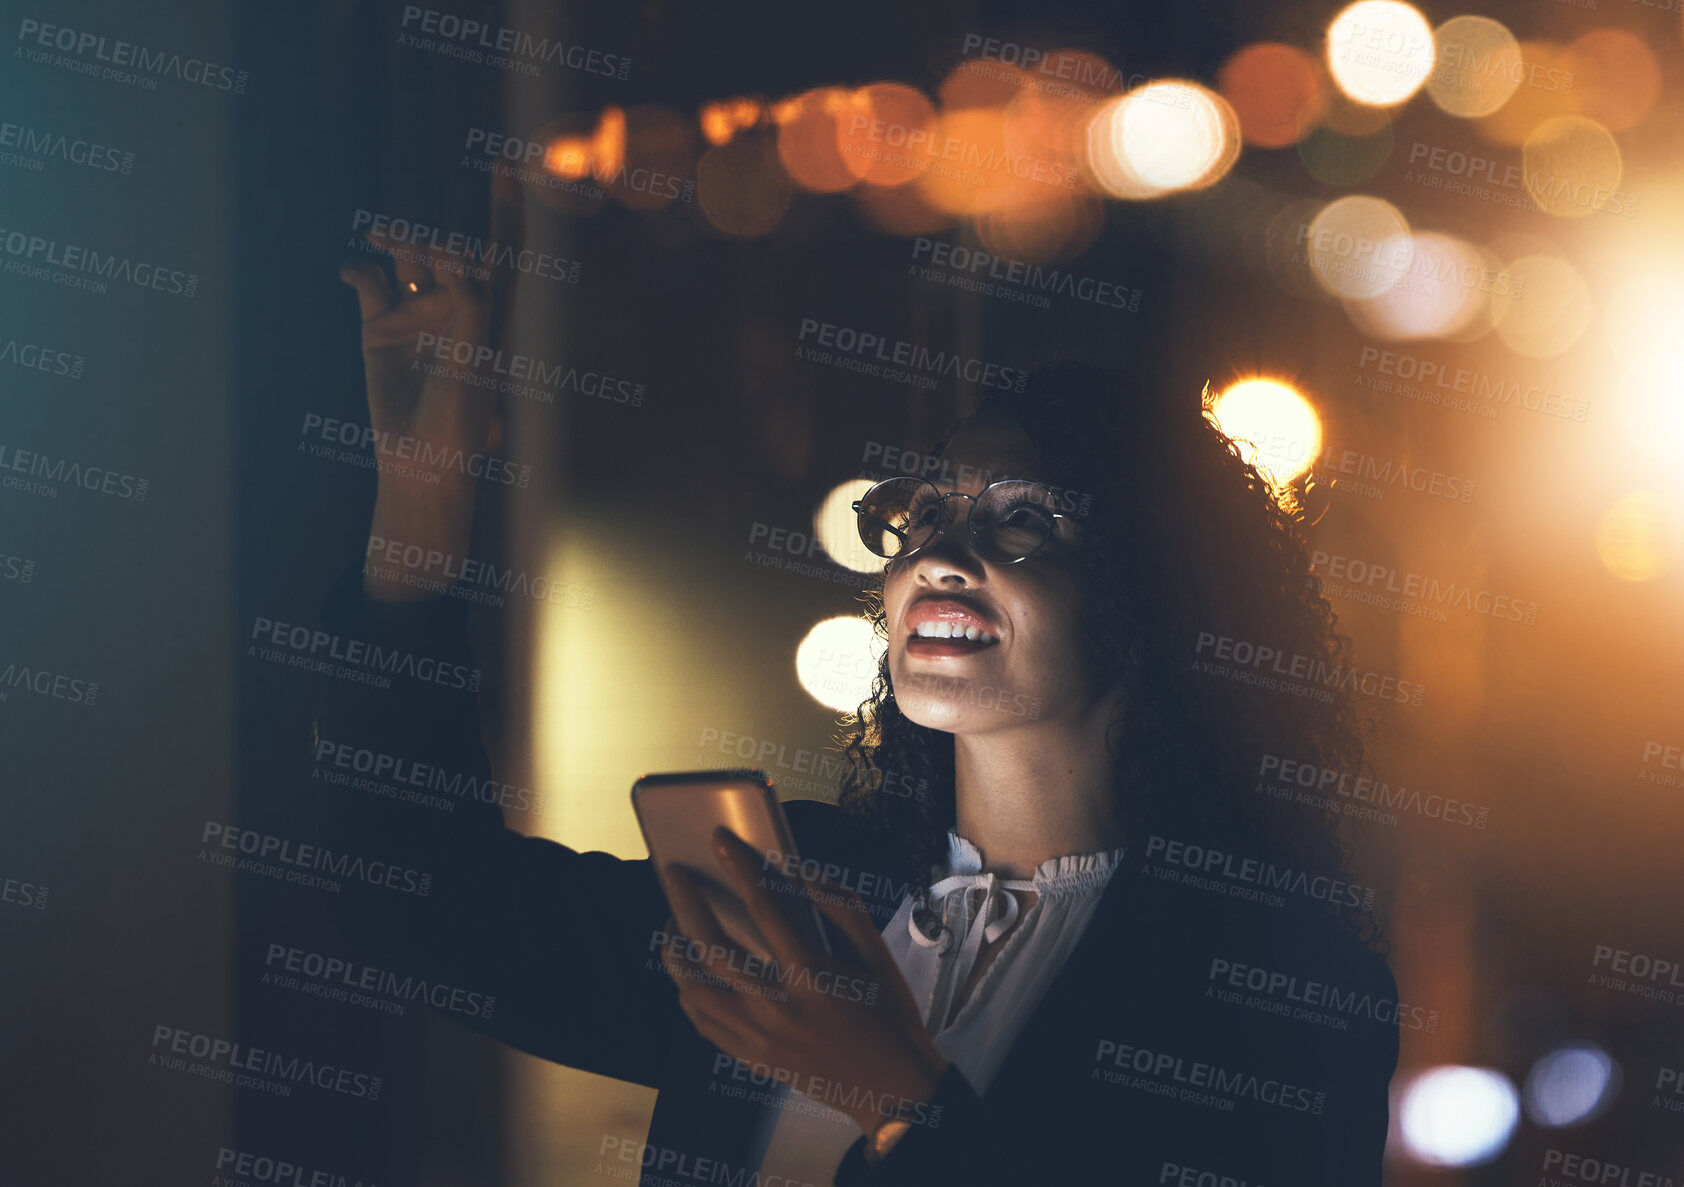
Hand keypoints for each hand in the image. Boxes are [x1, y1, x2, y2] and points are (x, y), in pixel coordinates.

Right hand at [338, 179, 519, 600]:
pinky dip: (360, 268)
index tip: (507, 165)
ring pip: (408, 257)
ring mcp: (417, 313)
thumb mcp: (475, 358)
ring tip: (388, 239)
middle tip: (433, 259)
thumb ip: (470, 302)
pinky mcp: (379, 328)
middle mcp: (455, 306)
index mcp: (491, 312)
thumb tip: (449, 253)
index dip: (506, 210)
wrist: (421, 460)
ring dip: (400, 241)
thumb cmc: (461, 417)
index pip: (503, 251)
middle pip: (447, 249)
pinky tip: (354, 271)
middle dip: (437, 241)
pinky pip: (369, 282)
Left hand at [660, 828, 949, 1138]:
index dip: (739, 868)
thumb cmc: (889, 1015)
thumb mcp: (878, 955)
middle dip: (685, 904)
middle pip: (711, 948)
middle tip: (674, 876)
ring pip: (694, 989)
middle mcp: (776, 1006)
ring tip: (672, 923)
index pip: (763, 908)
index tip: (720, 840)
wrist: (893, 1089)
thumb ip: (841, 908)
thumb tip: (803, 871)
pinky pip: (702, 1024)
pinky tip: (688, 973)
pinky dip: (687, 993)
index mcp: (811, 974)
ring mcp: (759, 1037)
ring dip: (674, 951)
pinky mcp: (752, 1058)